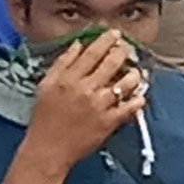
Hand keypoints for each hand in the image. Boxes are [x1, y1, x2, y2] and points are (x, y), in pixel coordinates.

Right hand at [23, 32, 147, 171]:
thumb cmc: (45, 118)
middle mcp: (85, 89)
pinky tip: (139, 96)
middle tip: (128, 48)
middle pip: (112, 62)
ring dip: (134, 74)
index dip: (106, 40)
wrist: (47, 150)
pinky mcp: (108, 122)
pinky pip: (130, 106)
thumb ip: (62, 63)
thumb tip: (78, 44)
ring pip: (126, 82)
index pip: (92, 52)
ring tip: (135, 72)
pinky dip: (138, 99)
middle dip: (124, 51)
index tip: (115, 34)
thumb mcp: (46, 86)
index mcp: (68, 79)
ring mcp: (99, 106)